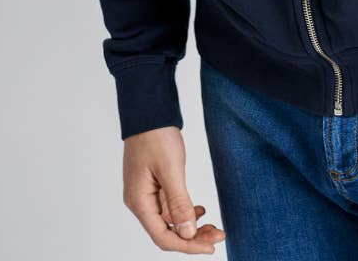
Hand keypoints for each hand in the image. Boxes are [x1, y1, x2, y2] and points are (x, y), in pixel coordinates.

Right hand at [122, 126, 226, 253]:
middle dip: (192, 237)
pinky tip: (200, 211)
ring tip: (213, 225)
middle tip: (219, 235)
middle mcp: (140, 202)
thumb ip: (179, 202)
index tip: (210, 247)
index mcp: (139, 201)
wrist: (149, 111)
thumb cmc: (156, 135)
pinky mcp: (154, 185)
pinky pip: (170, 207)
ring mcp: (146, 193)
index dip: (187, 246)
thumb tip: (187, 233)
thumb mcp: (171, 169)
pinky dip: (186, 212)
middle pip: (167, 231)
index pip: (163, 236)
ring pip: (170, 220)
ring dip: (191, 226)